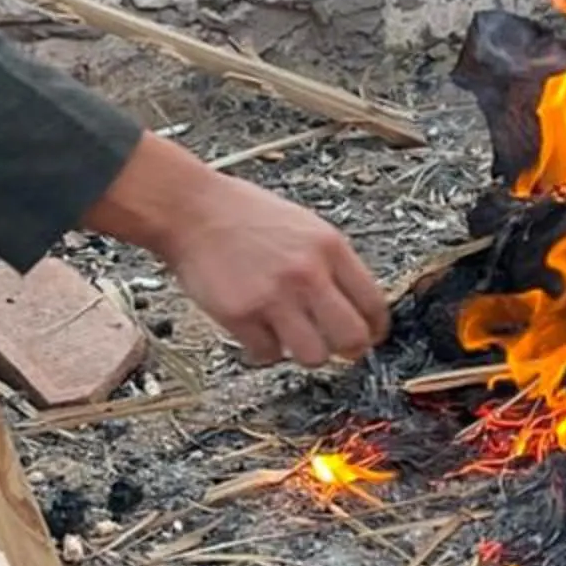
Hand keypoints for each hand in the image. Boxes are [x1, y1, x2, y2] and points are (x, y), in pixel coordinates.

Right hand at [87, 136, 389, 368]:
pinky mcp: (241, 316)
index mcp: (329, 247)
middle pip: (352, 338)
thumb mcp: (304, 226)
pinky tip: (258, 329)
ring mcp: (274, 297)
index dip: (375, 329)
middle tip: (336, 347)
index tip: (369, 336)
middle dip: (348, 350)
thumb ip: (331, 263)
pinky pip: (268, 355)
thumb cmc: (243, 215)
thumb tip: (354, 304)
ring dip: (304, 352)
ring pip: (314, 356)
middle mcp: (307, 274)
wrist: (191, 210)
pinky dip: (264, 349)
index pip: (373, 304)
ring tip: (290, 335)